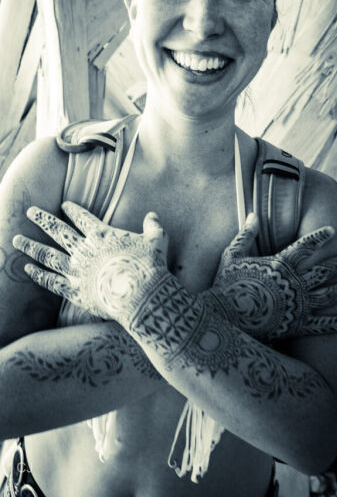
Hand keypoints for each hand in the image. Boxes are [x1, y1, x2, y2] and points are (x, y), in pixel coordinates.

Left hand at [13, 202, 168, 325]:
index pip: (83, 218)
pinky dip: (38, 275)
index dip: (73, 210)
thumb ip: (153, 226)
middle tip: (29, 211)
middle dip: (42, 220)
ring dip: (31, 246)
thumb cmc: (150, 266)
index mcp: (103, 235)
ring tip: (16, 239)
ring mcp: (76, 271)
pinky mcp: (74, 291)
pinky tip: (27, 269)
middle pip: (58, 231)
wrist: (141, 294)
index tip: (64, 205)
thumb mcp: (157, 240)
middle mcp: (84, 250)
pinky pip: (51, 282)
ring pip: (47, 255)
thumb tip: (153, 216)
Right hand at [213, 214, 336, 339]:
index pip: (306, 246)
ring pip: (329, 295)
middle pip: (324, 270)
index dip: (320, 237)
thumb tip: (253, 214)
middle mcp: (294, 283)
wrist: (223, 318)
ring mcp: (298, 305)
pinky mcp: (297, 325)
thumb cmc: (225, 285)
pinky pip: (322, 324)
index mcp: (280, 264)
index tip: (332, 230)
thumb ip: (246, 235)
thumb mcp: (232, 255)